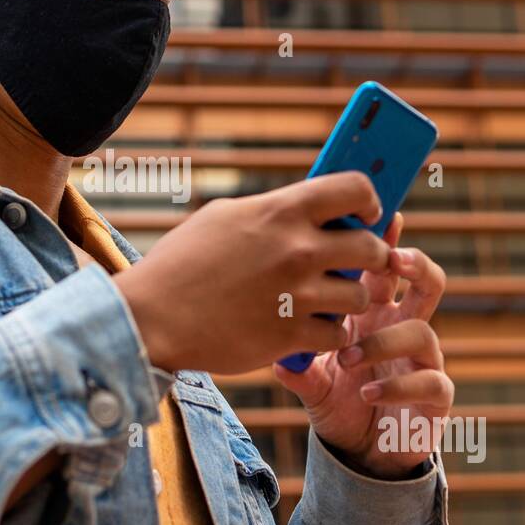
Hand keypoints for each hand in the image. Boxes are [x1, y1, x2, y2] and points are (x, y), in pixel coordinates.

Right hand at [112, 172, 389, 374]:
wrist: (152, 316)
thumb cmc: (181, 263)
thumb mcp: (224, 218)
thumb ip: (272, 211)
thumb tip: (308, 208)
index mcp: (281, 211)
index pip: (355, 189)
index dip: (369, 200)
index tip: (366, 213)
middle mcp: (297, 250)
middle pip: (372, 248)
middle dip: (370, 256)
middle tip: (356, 263)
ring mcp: (297, 295)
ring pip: (359, 296)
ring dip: (347, 300)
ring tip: (327, 300)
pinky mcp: (290, 336)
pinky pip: (337, 334)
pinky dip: (328, 334)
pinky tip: (310, 328)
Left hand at [272, 213, 453, 479]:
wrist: (360, 454)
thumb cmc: (337, 400)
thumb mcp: (310, 378)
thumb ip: (296, 361)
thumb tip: (272, 350)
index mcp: (375, 314)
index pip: (384, 270)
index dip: (387, 243)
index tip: (385, 217)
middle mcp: (404, 330)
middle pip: (428, 284)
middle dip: (416, 266)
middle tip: (392, 261)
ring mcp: (424, 362)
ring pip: (424, 333)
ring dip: (382, 340)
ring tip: (347, 356)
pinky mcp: (435, 398)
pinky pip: (431, 383)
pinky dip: (396, 386)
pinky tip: (365, 393)